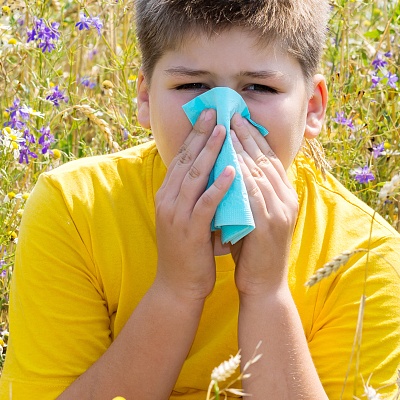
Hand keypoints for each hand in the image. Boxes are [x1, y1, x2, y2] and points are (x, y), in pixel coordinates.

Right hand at [153, 108, 236, 302]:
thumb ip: (197, 194)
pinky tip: (232, 171)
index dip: (194, 135)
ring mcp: (176, 215)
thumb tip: (217, 169)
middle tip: (214, 111)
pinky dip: (219, 185)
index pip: (181, 158)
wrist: (178, 287)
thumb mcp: (189, 217)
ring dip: (210, 152)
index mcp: (167, 195)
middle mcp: (167, 200)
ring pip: (194, 176)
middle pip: (185, 160)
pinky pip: (205, 203)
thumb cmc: (189, 251)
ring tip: (224, 131)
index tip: (207, 114)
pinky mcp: (189, 231)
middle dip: (200, 134)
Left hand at [228, 113, 299, 299]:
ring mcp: (281, 211)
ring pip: (261, 173)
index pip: (269, 158)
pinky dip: (241, 177)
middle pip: (266, 159)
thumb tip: (230, 167)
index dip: (253, 136)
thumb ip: (247, 192)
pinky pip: (255, 194)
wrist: (263, 287)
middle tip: (230, 115)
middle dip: (246, 136)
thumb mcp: (252, 215)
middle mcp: (287, 199)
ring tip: (225, 131)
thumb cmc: (253, 252)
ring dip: (242, 151)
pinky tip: (228, 164)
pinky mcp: (270, 225)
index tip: (236, 117)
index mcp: (284, 195)